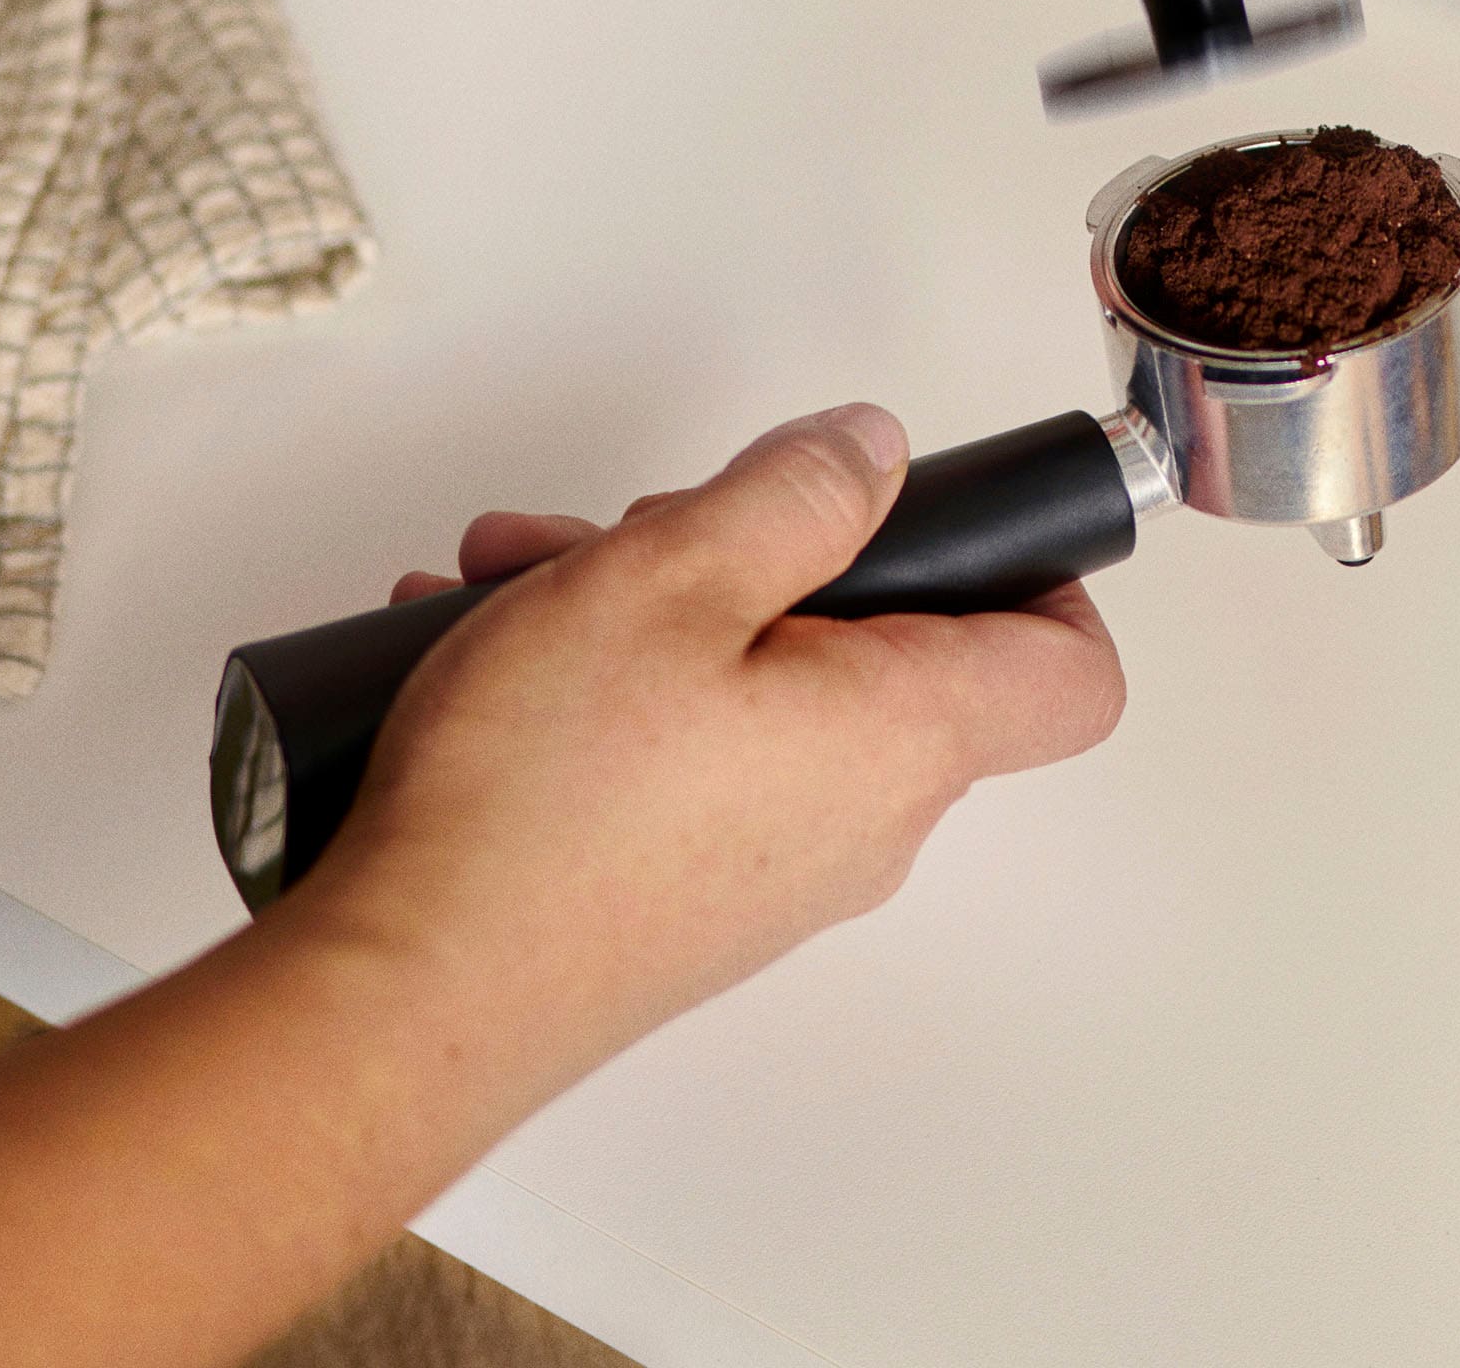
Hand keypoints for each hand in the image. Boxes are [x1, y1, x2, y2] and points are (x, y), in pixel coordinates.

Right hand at [303, 403, 1124, 1084]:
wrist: (390, 1007)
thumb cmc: (541, 799)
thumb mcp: (675, 573)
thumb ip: (798, 491)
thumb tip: (870, 453)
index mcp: (901, 741)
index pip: (1068, 674)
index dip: (1036, 577)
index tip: (952, 517)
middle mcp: (859, 823)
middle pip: (876, 648)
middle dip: (763, 554)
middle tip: (647, 527)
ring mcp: (765, 873)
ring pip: (753, 687)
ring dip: (650, 605)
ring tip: (520, 576)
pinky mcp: (675, 902)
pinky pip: (680, 755)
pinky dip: (604, 685)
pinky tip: (481, 649)